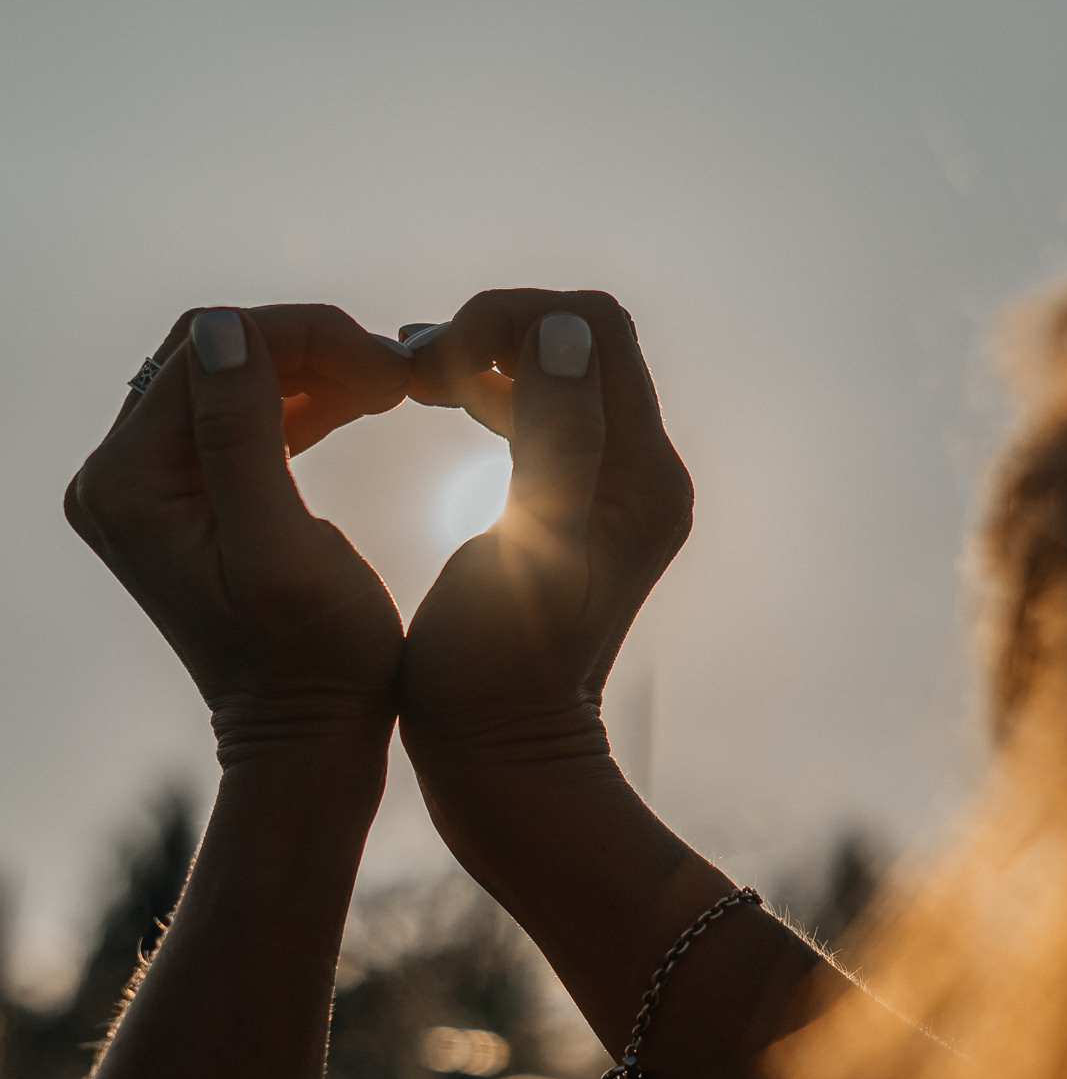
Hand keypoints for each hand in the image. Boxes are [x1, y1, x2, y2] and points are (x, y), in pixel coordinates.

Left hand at [67, 305, 409, 763]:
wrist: (308, 737)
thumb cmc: (313, 661)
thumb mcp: (283, 552)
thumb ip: (243, 439)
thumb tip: (224, 329)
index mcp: (129, 483)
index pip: (210, 351)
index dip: (305, 336)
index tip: (393, 364)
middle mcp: (117, 477)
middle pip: (213, 356)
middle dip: (309, 347)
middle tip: (397, 372)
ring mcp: (146, 488)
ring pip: (230, 379)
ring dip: (312, 371)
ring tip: (392, 387)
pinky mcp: (183, 500)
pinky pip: (238, 417)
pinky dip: (299, 401)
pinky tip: (361, 404)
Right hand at [400, 290, 692, 768]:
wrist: (504, 761)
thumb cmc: (498, 672)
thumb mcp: (527, 549)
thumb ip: (556, 435)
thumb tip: (565, 332)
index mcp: (642, 476)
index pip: (595, 328)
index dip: (510, 317)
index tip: (435, 358)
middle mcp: (644, 475)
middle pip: (581, 340)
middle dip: (495, 330)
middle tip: (413, 366)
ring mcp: (613, 494)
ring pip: (555, 372)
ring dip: (483, 358)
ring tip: (409, 377)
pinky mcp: (576, 512)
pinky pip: (539, 413)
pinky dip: (485, 391)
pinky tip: (427, 400)